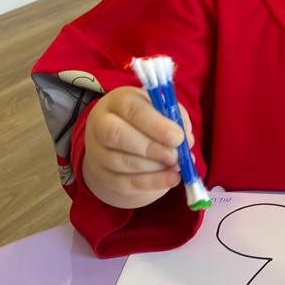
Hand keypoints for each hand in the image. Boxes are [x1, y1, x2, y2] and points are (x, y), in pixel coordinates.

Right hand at [82, 86, 194, 209]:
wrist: (122, 145)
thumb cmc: (147, 123)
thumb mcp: (162, 112)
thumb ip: (176, 120)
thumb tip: (187, 139)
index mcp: (118, 101)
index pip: (131, 108)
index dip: (155, 124)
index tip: (178, 137)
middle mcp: (101, 124)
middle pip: (116, 135)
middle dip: (150, 147)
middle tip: (175, 156)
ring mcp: (97, 152)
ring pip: (121, 161)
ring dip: (153, 167)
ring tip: (175, 165)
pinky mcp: (102, 176)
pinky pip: (123, 182)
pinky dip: (151, 182)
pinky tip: (171, 179)